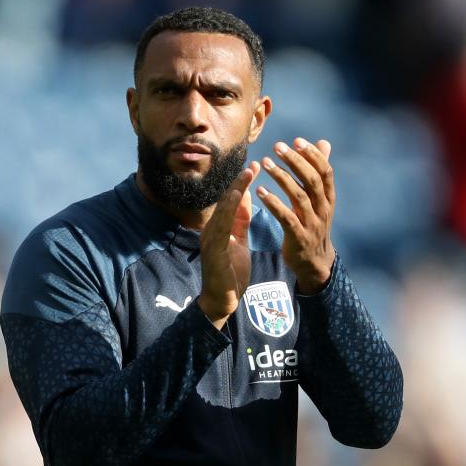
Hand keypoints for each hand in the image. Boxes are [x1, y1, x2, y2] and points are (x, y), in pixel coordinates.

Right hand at [198, 162, 259, 327]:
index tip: (255, 167)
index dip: (242, 183)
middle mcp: (212, 230)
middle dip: (239, 182)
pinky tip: (235, 198)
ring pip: (222, 209)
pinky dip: (227, 210)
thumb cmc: (230, 273)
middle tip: (253, 164)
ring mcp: (210, 239)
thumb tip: (245, 198)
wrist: (222, 300)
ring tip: (246, 175)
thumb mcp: (239, 242)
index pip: (232, 201)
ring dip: (235, 191)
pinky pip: (220, 226)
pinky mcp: (212, 249)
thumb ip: (240, 221)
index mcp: (220, 228)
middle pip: (226, 201)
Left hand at [258, 138, 335, 293]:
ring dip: (281, 177)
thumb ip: (319, 171)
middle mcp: (323, 209)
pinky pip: (286, 217)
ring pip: (299, 196)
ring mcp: (312, 224)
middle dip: (295, 161)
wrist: (314, 262)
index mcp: (328, 198)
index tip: (296, 140)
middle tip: (277, 146)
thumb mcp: (320, 199)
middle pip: (312, 180)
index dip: (312, 155)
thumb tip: (324, 143)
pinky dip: (273, 203)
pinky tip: (260, 191)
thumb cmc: (313, 224)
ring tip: (265, 163)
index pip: (325, 171)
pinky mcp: (298, 237)